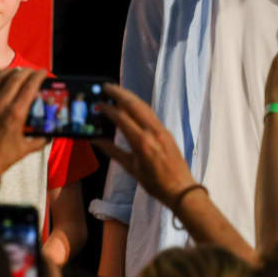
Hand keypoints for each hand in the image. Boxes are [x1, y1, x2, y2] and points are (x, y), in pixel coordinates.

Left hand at [0, 67, 48, 176]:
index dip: (38, 76)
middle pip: (16, 78)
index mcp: (16, 114)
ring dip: (13, 71)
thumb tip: (50, 132)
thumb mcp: (27, 148)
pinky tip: (4, 75)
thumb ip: (41, 139)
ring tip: (21, 71)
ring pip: (1, 78)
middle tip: (35, 71)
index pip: (29, 87)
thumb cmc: (4, 157)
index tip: (44, 72)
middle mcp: (2, 106)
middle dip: (28, 71)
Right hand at [93, 84, 195, 209]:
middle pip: (134, 105)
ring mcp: (161, 130)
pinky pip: (150, 113)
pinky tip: (131, 104)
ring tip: (117, 90)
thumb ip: (113, 151)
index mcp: (142, 142)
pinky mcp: (166, 131)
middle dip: (120, 93)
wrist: (182, 189)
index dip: (108, 109)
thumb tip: (95, 140)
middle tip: (106, 86)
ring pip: (144, 106)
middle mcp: (152, 131)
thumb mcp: (131, 168)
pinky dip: (138, 105)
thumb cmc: (154, 183)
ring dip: (130, 96)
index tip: (97, 103)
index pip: (122, 118)